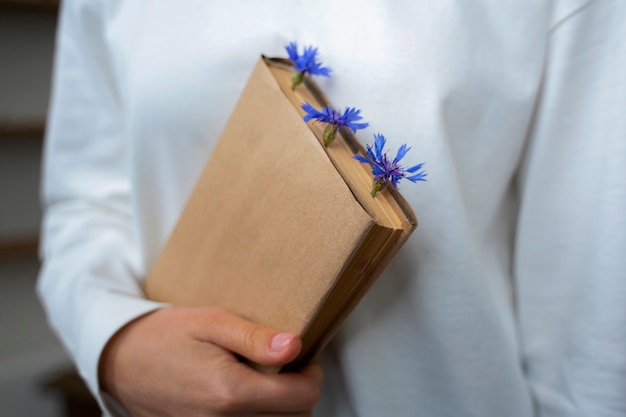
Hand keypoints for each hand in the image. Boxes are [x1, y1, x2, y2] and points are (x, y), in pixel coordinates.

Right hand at [99, 306, 323, 415]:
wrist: (120, 361)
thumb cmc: (165, 336)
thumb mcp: (211, 322)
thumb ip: (255, 337)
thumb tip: (295, 346)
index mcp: (230, 392)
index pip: (301, 397)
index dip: (312, 375)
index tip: (304, 357)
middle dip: (300, 391)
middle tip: (286, 365)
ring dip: (282, 407)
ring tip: (266, 378)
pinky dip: (260, 416)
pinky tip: (248, 395)